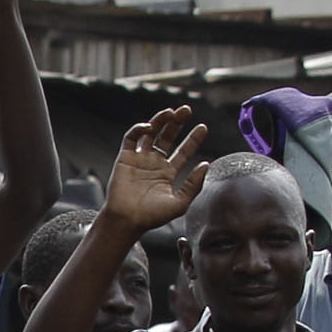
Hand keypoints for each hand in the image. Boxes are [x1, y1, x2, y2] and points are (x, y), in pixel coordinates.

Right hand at [103, 107, 211, 234]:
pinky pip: (131, 138)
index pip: (184, 151)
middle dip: (177, 123)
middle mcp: (154, 163)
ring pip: (151, 133)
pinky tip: (149, 127)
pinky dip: (139, 129)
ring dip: (160, 120)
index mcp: (168, 173)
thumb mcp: (180, 203)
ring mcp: (140, 159)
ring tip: (170, 112)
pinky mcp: (125, 158)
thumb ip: (194, 184)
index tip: (203, 127)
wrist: (126, 220)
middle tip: (186, 110)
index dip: (193, 139)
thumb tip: (205, 164)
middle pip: (168, 137)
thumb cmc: (151, 216)